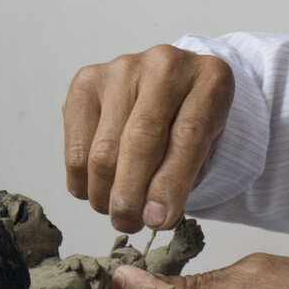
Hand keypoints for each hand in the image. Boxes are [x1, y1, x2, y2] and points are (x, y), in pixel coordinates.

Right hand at [63, 45, 233, 231]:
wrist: (173, 88)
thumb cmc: (191, 122)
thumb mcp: (207, 149)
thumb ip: (185, 179)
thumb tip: (152, 218)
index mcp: (211, 77)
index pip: (188, 135)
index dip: (171, 184)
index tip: (159, 221)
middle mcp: (165, 64)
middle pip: (140, 139)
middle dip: (131, 194)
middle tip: (129, 224)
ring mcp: (122, 68)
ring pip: (103, 148)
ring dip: (105, 193)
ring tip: (117, 210)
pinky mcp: (86, 80)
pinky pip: (77, 144)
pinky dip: (82, 179)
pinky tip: (97, 188)